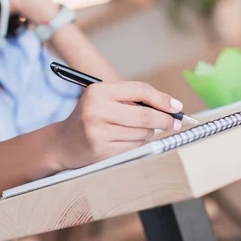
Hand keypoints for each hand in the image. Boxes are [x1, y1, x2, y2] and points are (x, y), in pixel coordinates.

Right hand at [48, 81, 182, 170]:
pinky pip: (134, 146)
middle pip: (145, 114)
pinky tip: (127, 140)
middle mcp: (96, 109)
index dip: (163, 99)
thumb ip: (131, 98)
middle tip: (175, 122)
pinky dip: (138, 144)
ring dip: (148, 132)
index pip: (140, 90)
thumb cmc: (90, 117)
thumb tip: (170, 106)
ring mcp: (98, 131)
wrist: (63, 143)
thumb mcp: (104, 99)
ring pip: (142, 132)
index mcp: (98, 91)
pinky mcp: (101, 150)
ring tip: (135, 130)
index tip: (177, 106)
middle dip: (165, 119)